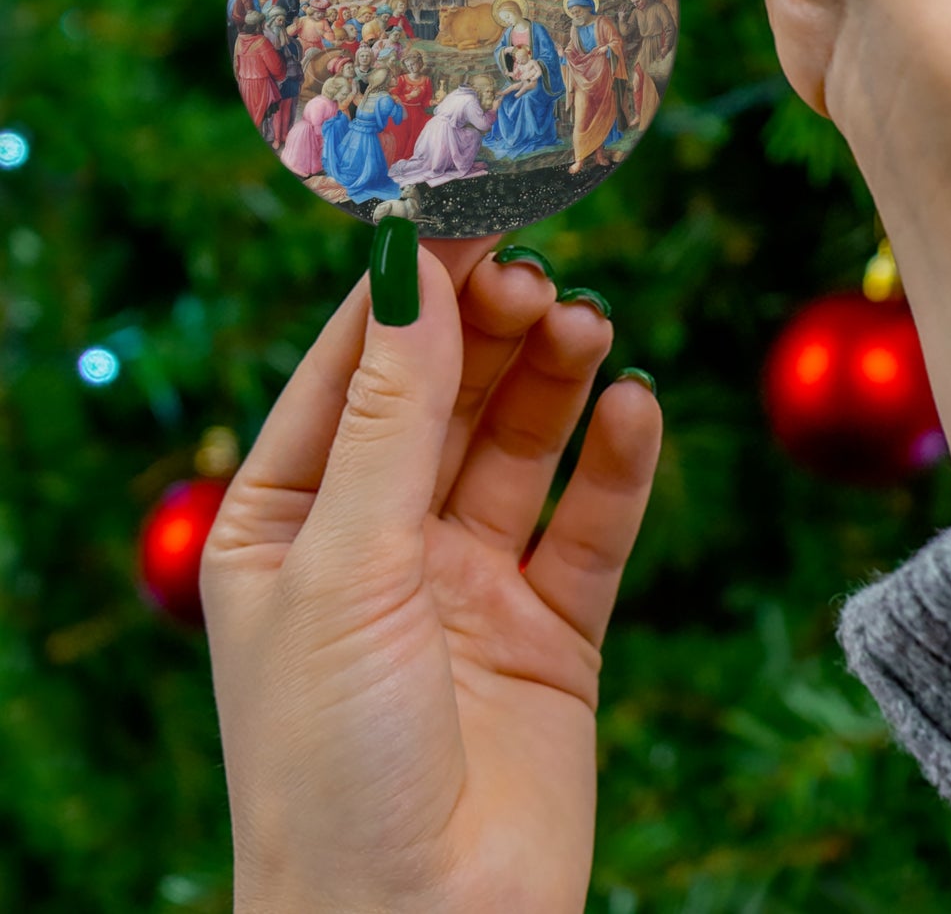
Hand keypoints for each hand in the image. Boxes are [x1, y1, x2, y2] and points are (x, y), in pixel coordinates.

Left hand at [201, 240, 661, 913]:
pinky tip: (635, 410)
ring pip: (521, 446)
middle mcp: (380, 541)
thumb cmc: (331, 763)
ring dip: (555, 380)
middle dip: (490, 332)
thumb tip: (411, 268)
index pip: (353, 369)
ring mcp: (469, 582)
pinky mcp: (552, 628)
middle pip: (447, 396)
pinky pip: (591, 524)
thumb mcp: (346, 565)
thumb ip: (391, 415)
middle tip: (539, 278)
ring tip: (589, 327)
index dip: (409, 291)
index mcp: (289, 521)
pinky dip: (618, 464)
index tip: (467, 214)